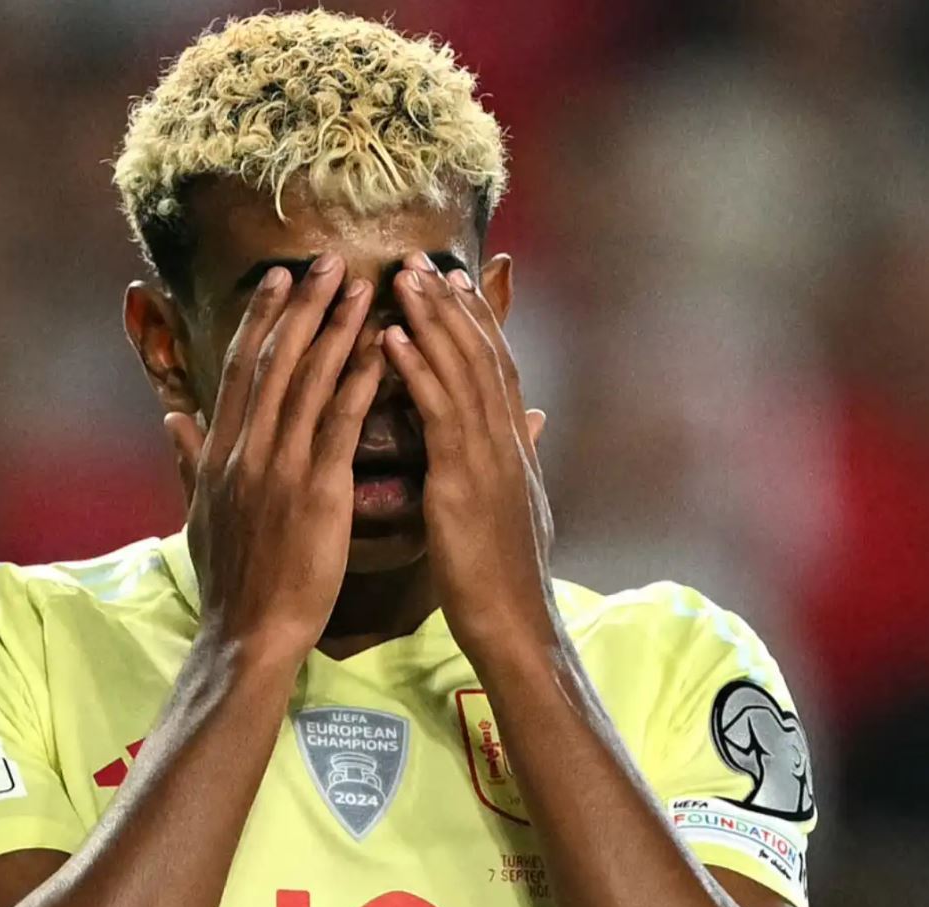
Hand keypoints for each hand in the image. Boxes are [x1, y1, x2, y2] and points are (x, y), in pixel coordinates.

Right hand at [164, 254, 384, 664]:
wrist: (249, 632)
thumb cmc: (233, 581)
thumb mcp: (198, 513)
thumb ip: (189, 459)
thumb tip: (173, 417)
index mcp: (221, 451)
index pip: (241, 368)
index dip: (262, 319)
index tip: (280, 279)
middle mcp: (247, 448)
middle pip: (275, 359)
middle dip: (303, 306)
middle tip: (329, 261)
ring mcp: (280, 467)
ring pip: (308, 381)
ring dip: (336, 328)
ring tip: (362, 287)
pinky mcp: (317, 490)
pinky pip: (341, 422)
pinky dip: (360, 380)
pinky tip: (382, 349)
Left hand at [382, 254, 554, 651]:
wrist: (515, 624)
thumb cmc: (505, 578)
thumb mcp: (518, 508)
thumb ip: (521, 460)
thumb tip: (534, 425)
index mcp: (516, 448)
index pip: (498, 369)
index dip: (479, 323)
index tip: (457, 284)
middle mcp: (508, 441)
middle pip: (482, 355)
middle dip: (452, 306)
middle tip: (422, 261)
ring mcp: (489, 457)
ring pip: (462, 372)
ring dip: (432, 320)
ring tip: (403, 279)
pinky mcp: (464, 479)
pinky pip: (439, 412)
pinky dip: (418, 370)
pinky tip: (393, 338)